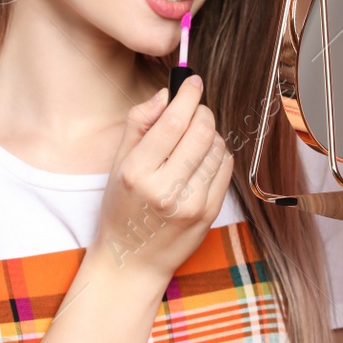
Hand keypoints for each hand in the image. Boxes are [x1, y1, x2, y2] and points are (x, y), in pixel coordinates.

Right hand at [92, 74, 232, 283]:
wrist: (132, 261)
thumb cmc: (121, 210)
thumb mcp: (117, 165)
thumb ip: (138, 125)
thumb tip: (164, 95)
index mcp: (137, 173)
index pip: (172, 122)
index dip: (187, 95)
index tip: (192, 81)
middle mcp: (165, 189)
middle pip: (201, 131)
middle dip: (202, 111)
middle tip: (195, 108)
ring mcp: (191, 204)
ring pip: (217, 148)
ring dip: (210, 133)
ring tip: (194, 139)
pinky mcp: (209, 214)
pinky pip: (225, 168)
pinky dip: (218, 155)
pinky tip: (202, 159)